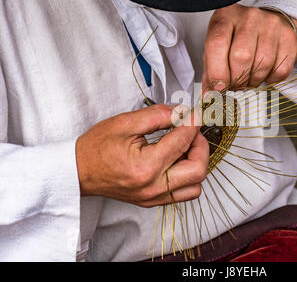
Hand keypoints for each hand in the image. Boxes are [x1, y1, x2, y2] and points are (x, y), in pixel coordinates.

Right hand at [75, 105, 208, 207]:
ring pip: (195, 186)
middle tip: (192, 130)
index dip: (193, 122)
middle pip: (198, 170)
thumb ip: (157, 115)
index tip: (195, 112)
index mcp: (146, 166)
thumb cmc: (96, 148)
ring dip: (197, 163)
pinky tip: (177, 160)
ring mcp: (154, 198)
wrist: (78, 171)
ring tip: (185, 147)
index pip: (183, 141)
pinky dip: (188, 176)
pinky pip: (184, 193)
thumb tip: (181, 112)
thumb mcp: (125, 123)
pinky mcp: (153, 201)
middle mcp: (153, 187)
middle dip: (201, 145)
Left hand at [202, 3, 296, 91]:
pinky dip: (271, 79)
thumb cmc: (239, 39)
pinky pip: (280, 70)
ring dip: (254, 81)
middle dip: (237, 80)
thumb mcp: (219, 49)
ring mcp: (271, 25)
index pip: (217, 43)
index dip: (217, 71)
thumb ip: (211, 72)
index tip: (219, 88)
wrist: (271, 24)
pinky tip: (265, 73)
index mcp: (225, 17)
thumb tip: (209, 96)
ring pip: (262, 65)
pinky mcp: (289, 37)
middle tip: (235, 86)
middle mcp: (249, 17)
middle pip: (242, 57)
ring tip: (249, 79)